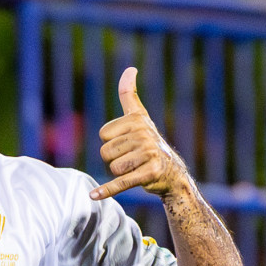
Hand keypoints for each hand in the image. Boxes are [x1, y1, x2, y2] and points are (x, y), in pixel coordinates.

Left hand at [90, 67, 189, 200]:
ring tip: (135, 168)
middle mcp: (144, 133)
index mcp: (138, 119)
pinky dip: (107, 190)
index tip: (127, 140)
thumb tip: (130, 69)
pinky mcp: (149, 173)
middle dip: (114, 159)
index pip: (104, 134)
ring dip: (119, 172)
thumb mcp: (140, 117)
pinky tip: (93, 196)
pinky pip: (120, 182)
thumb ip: (130, 94)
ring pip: (113, 167)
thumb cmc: (149, 143)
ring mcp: (148, 153)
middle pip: (106, 152)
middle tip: (132, 158)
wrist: (172, 173)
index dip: (110, 141)